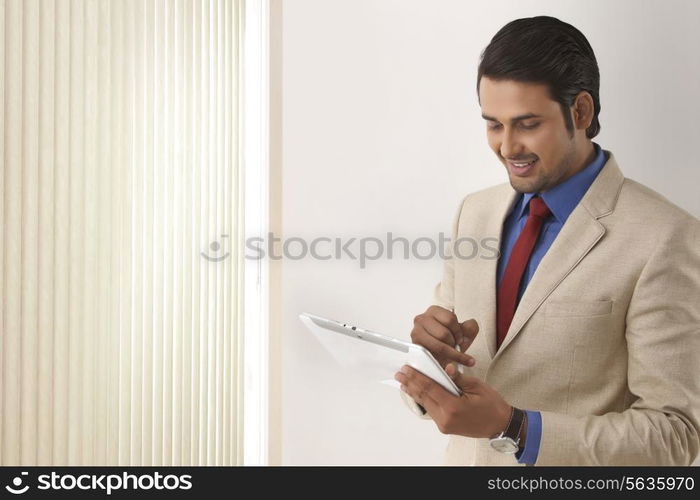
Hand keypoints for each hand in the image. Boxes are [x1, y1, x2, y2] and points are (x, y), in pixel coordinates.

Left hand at [394, 364, 511, 438]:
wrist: (500, 425)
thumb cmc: (491, 405)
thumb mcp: (477, 386)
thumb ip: (458, 378)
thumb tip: (446, 367)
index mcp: (453, 407)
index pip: (430, 388)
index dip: (417, 377)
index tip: (406, 369)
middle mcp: (445, 418)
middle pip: (424, 397)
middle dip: (411, 383)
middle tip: (399, 373)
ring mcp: (444, 424)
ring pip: (426, 404)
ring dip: (414, 391)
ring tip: (403, 381)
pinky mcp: (444, 426)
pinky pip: (431, 410)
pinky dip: (423, 399)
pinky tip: (416, 392)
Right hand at [411, 305, 479, 367]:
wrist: (438, 355)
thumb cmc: (448, 341)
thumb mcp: (463, 333)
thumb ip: (470, 327)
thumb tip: (471, 323)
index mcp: (434, 311)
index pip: (450, 319)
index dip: (458, 332)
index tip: (460, 340)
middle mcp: (422, 319)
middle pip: (444, 333)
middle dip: (452, 343)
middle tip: (454, 347)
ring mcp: (416, 332)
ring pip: (438, 344)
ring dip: (448, 352)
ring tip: (450, 353)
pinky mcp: (415, 346)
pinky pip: (432, 354)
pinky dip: (443, 359)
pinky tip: (449, 362)